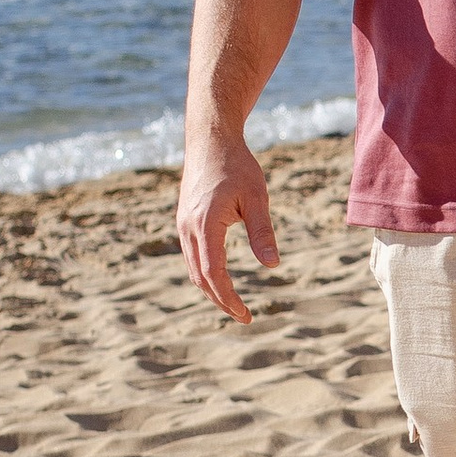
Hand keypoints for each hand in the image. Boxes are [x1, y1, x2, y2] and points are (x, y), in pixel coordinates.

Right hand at [178, 133, 278, 323]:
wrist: (210, 139)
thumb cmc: (237, 165)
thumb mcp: (257, 198)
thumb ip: (262, 233)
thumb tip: (272, 266)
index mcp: (204, 225)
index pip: (213, 274)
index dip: (229, 298)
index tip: (246, 315)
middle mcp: (188, 228)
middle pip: (200, 278)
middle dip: (221, 300)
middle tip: (244, 316)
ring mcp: (183, 224)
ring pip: (193, 269)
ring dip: (212, 289)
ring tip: (235, 304)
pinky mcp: (185, 220)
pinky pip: (192, 256)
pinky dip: (205, 273)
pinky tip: (221, 278)